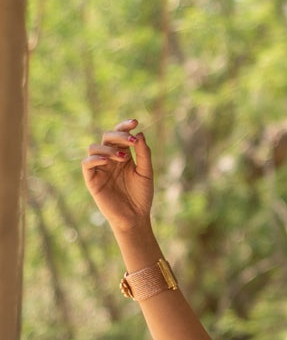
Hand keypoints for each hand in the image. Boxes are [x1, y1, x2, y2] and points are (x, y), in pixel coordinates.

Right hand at [82, 118, 154, 234]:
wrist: (135, 217)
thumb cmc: (142, 195)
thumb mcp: (146, 172)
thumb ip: (143, 154)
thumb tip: (139, 134)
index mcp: (123, 155)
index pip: (120, 135)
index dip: (125, 126)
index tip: (135, 122)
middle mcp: (110, 159)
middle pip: (107, 137)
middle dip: (119, 135)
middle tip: (131, 141)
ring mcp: (100, 169)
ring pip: (94, 147)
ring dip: (108, 148)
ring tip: (123, 157)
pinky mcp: (92, 180)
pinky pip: (87, 164)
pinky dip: (95, 158)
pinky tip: (107, 160)